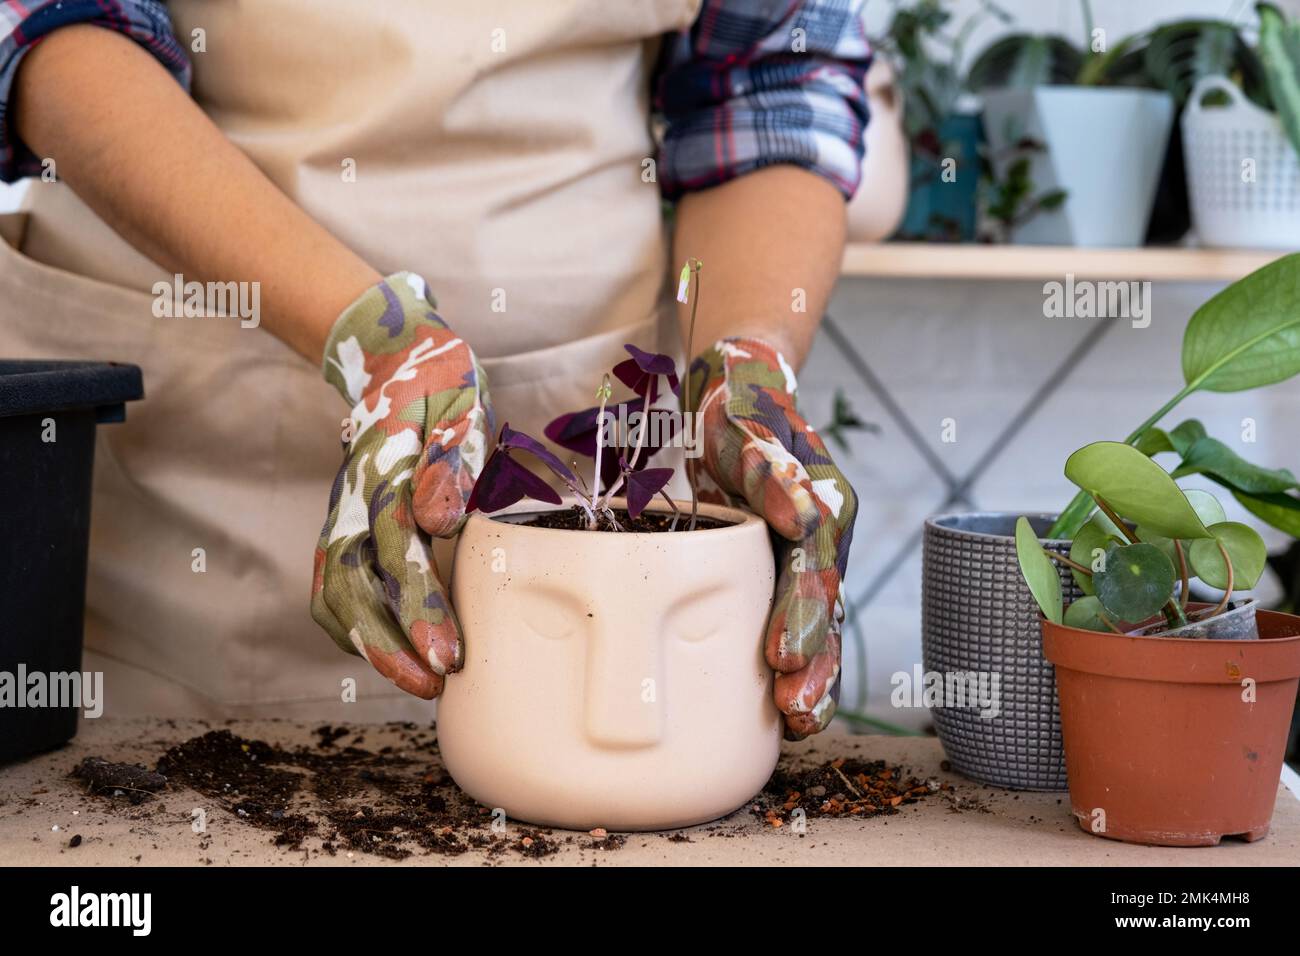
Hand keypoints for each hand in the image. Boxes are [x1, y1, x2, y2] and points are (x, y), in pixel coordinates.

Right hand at [312, 273, 492, 697]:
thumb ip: (451, 461)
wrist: (391, 355)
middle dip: (390, 648)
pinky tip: (388, 652)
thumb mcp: (460, 407)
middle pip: (354, 590)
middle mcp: (354, 503)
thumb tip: (438, 520)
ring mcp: (342, 516)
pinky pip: (332, 587)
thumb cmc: (439, 386)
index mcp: (386, 475)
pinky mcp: (343, 526)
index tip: (447, 656)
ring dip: (369, 646)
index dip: (420, 611)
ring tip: (416, 682)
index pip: (398, 557)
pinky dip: (352, 628)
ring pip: (335, 595)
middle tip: (434, 685)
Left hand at [692, 337, 856, 739]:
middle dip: (813, 663)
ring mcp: (811, 554)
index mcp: (825, 502)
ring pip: (821, 624)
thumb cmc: (737, 406)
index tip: (781, 658)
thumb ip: (770, 467)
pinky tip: (789, 709)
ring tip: (799, 726)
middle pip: (825, 607)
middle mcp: (826, 535)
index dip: (799, 615)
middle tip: (794, 711)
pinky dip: (799, 662)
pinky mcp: (788, 566)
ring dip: (814, 675)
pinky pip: (800, 620)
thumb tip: (801, 516)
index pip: (814, 569)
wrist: (741, 391)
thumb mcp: (743, 423)